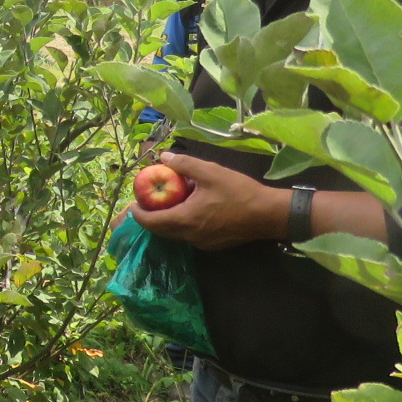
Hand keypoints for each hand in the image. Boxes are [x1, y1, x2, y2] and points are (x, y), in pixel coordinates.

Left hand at [129, 153, 287, 250]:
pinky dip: (182, 224)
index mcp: (185, 220)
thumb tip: (163, 157)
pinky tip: (189, 209)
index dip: (138, 214)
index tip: (133, 204)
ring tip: (166, 203)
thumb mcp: (211, 172)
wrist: (269, 214)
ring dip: (167, 221)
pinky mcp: (213, 244)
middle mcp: (190, 236)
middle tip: (146, 202)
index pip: (152, 222)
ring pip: (175, 234)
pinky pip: (189, 235)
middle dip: (150, 218)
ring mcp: (202, 243)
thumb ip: (184, 164)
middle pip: (161, 231)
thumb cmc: (239, 192)